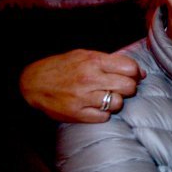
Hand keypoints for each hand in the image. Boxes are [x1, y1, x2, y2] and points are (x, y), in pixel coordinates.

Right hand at [19, 49, 143, 122]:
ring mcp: (84, 97)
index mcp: (93, 61)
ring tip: (106, 97)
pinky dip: (103, 113)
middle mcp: (90, 79)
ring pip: (118, 103)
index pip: (129, 67)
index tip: (133, 75)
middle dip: (129, 87)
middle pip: (128, 87)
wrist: (32, 83)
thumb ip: (109, 61)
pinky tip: (96, 106)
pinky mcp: (78, 114)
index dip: (135, 72)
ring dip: (116, 101)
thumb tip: (138, 72)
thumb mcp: (83, 55)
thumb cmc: (61, 67)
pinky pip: (104, 116)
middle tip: (121, 88)